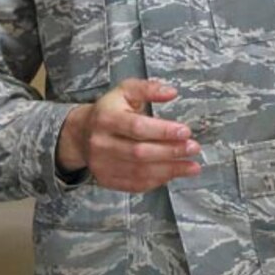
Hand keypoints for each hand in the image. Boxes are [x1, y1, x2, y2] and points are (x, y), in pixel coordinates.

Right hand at [56, 78, 200, 192]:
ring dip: (170, 170)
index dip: (163, 131)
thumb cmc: (110, 110)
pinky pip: (135, 185)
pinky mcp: (106, 179)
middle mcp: (101, 143)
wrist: (81, 133)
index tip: (186, 132)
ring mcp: (102, 164)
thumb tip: (172, 92)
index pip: (137, 127)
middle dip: (171, 152)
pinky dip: (157, 181)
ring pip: (140, 172)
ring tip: (192, 166)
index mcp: (106, 118)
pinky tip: (173, 174)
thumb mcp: (125, 91)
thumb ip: (148, 89)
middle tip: (193, 148)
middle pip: (140, 152)